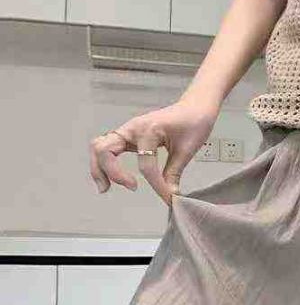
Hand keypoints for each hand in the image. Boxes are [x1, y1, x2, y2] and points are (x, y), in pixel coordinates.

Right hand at [89, 98, 218, 206]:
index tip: (168, 197)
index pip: (145, 165)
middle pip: (106, 150)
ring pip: (100, 147)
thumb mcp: (186, 150)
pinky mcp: (128, 136)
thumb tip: (170, 195)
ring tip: (105, 187)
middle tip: (132, 187)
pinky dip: (103, 162)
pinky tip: (110, 178)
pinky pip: (107, 147)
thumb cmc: (193, 122)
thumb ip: (174, 173)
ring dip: (99, 168)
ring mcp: (128, 131)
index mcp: (149, 130)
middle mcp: (133, 128)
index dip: (156, 185)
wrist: (195, 107)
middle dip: (112, 172)